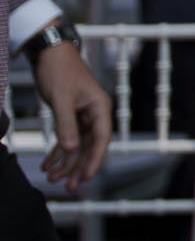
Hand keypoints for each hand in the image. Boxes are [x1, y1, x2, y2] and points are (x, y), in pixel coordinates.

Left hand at [32, 39, 111, 192]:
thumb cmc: (60, 71)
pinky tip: (47, 164)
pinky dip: (57, 151)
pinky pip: (67, 138)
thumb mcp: (61, 99)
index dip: (95, 159)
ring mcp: (83, 114)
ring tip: (52, 179)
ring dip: (66, 162)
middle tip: (69, 187)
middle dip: (78, 167)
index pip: (101, 138)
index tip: (87, 177)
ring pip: (77, 145)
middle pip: (90, 146)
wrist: (50, 53)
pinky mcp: (70, 114)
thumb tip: (71, 150)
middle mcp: (95, 113)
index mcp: (100, 107)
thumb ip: (66, 125)